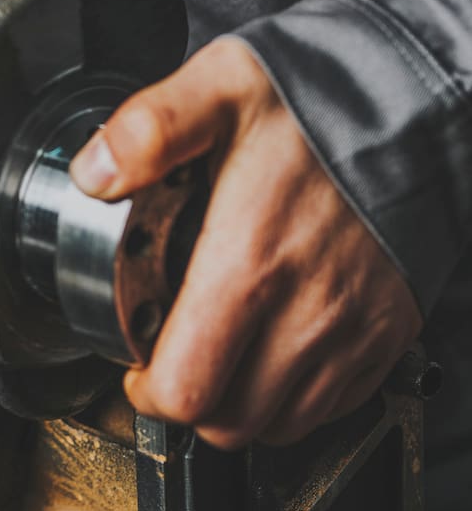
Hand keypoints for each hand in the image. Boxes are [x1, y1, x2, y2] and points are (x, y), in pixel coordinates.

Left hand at [68, 37, 421, 447]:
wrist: (418, 100)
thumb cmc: (320, 96)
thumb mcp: (218, 87)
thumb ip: (148, 129)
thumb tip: (93, 171)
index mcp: (250, 262)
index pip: (187, 386)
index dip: (147, 391)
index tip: (135, 366)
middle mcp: (307, 310)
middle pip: (230, 421)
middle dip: (188, 402)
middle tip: (169, 361)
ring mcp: (354, 329)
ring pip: (283, 423)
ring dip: (241, 404)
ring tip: (217, 356)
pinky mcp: (389, 331)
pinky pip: (336, 403)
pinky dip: (296, 396)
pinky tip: (271, 350)